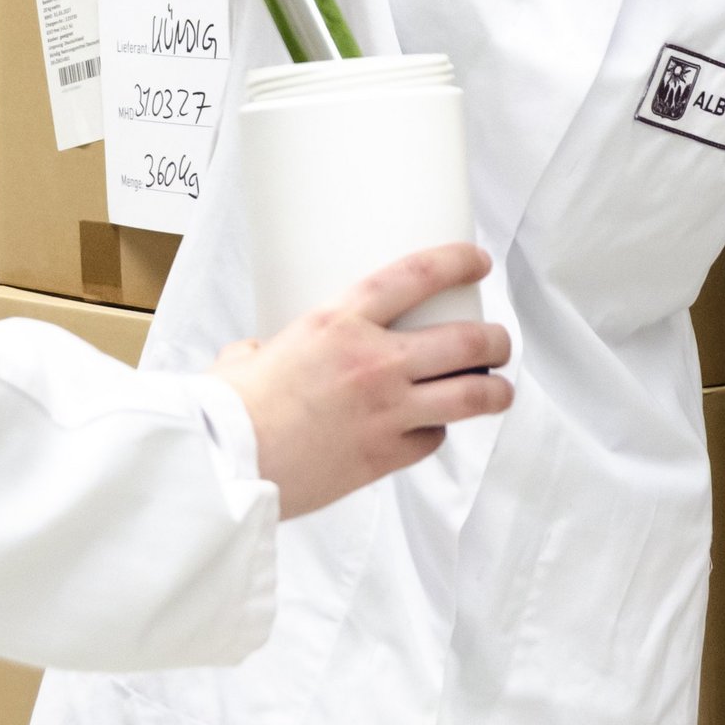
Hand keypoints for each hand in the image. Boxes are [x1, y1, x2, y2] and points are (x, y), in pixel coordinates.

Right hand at [210, 244, 512, 519]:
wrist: (224, 464)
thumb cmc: (227, 408)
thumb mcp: (247, 354)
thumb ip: (262, 347)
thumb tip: (253, 354)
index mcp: (339, 321)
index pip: (416, 275)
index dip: (456, 261)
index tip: (476, 260)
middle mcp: (374, 361)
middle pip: (465, 340)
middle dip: (494, 338)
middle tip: (498, 340)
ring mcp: (386, 411)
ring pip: (470, 395)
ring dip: (494, 390)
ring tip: (499, 389)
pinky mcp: (385, 457)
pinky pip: (433, 440)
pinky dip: (438, 433)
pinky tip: (432, 429)